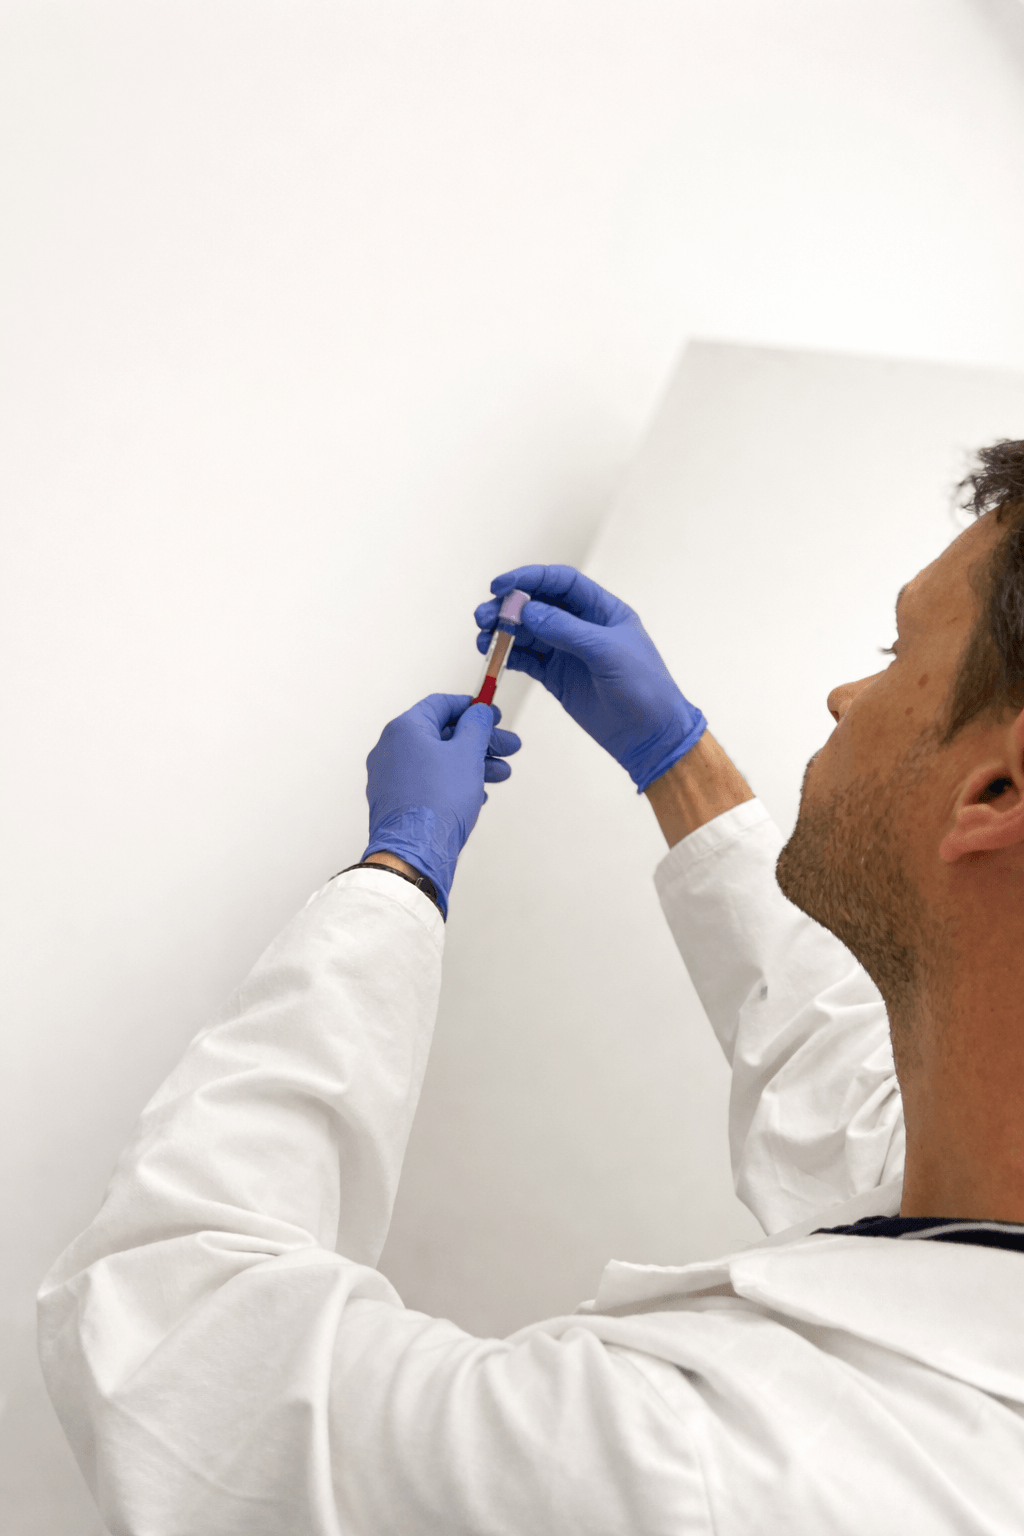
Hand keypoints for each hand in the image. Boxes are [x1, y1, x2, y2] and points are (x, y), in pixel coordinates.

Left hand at [361, 693, 521, 918]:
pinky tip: (477, 793)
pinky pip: (428, 783)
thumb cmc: (436, 802)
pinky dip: (453, 782)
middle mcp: (391, 750)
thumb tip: (479, 713)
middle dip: (479, 741)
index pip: (440, 705)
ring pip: (438, 761)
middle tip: (506, 747)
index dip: (470, 707)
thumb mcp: (467, 754)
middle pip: (443, 735)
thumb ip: (476, 726)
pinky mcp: (396, 801)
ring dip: (472, 764)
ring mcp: (391, 777)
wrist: (415, 851)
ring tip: (501, 774)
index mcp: (404, 729)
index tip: (491, 713)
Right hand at [474, 565, 705, 793]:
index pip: (562, 582)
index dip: (531, 578)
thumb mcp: (608, 653)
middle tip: (484, 616)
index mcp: (602, 610)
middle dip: (508, 606)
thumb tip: (527, 610)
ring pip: (527, 631)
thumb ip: (566, 630)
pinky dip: (507, 655)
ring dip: (503, 631)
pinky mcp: (556, 677)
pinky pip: (526, 659)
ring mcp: (567, 651)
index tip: (501, 585)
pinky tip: (492, 655)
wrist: (651, 736)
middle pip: (537, 604)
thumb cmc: (644, 688)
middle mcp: (582, 626)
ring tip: (483, 639)